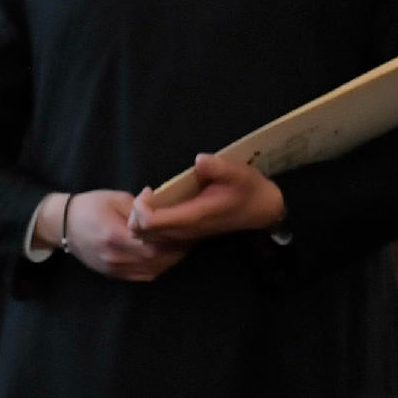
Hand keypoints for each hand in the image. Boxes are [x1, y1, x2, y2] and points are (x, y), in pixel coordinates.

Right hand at [53, 190, 187, 282]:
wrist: (62, 225)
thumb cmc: (89, 206)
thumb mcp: (117, 199)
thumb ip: (141, 207)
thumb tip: (164, 207)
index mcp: (114, 236)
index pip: (153, 245)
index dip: (174, 239)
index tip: (185, 227)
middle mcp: (114, 257)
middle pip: (156, 260)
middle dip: (176, 249)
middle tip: (188, 236)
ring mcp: (113, 268)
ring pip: (153, 270)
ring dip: (170, 259)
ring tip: (180, 246)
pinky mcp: (113, 274)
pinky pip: (143, 275)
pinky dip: (158, 267)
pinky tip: (164, 256)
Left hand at [130, 155, 287, 244]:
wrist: (262, 210)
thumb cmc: (248, 190)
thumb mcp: (238, 173)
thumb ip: (218, 168)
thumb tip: (199, 160)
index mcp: (191, 218)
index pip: (150, 223)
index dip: (140, 208)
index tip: (149, 189)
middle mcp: (183, 232)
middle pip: (142, 233)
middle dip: (136, 214)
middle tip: (147, 194)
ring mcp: (183, 236)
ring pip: (147, 237)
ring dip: (141, 220)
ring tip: (151, 199)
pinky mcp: (184, 235)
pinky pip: (156, 236)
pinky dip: (149, 224)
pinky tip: (159, 205)